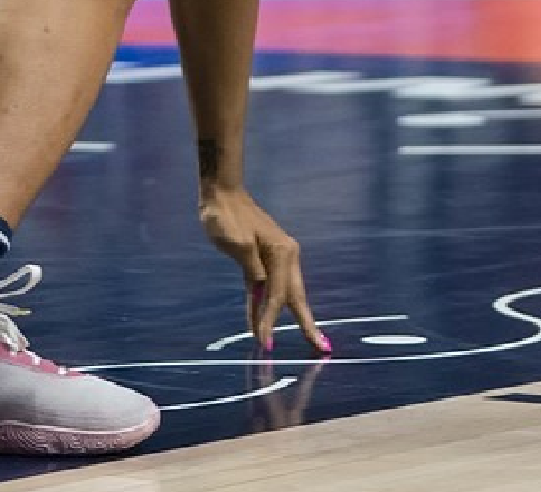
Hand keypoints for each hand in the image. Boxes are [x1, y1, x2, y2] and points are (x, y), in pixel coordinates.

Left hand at [199, 182, 325, 353]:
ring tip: (303, 340)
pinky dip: (265, 303)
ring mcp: (277, 255)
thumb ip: (253, 268)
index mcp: (282, 252)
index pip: (277, 294)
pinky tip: (260, 321)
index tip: (264, 342)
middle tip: (321, 349)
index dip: (270, 319)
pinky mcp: (264, 256)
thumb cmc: (224, 215)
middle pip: (292, 296)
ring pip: (282, 293)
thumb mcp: (237, 243)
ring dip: (282, 316)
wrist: (219, 191)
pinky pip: (267, 286)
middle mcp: (286, 255)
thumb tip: (263, 289)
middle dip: (305, 323)